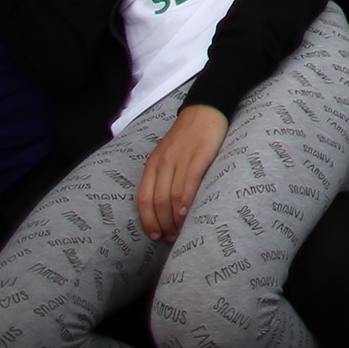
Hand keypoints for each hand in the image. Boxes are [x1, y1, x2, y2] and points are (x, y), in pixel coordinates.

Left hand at [137, 105, 227, 241]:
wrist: (205, 110)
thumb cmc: (188, 137)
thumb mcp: (167, 155)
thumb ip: (163, 176)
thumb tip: (164, 208)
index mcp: (152, 164)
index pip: (143, 199)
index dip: (147, 221)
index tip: (155, 236)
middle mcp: (162, 162)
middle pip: (156, 201)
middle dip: (162, 224)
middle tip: (171, 238)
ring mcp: (180, 158)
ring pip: (171, 196)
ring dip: (175, 219)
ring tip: (181, 231)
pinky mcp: (198, 155)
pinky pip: (188, 182)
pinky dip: (186, 201)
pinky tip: (187, 213)